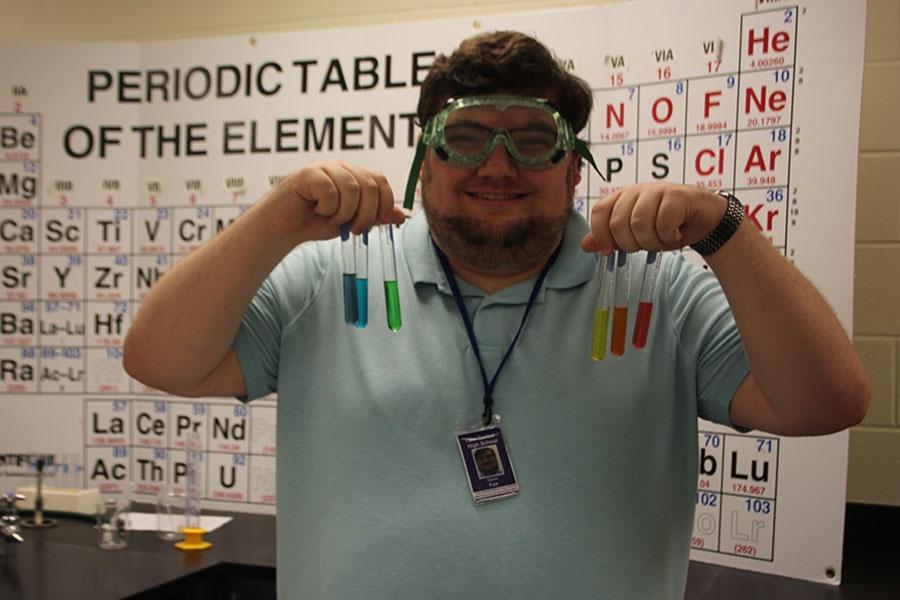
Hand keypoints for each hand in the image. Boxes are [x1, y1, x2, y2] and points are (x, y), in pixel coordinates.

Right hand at [264, 160, 405, 244]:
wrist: (286, 227)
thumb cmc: (317, 222)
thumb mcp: (352, 221)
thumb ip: (375, 216)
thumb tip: (401, 215)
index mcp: (355, 175)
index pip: (381, 181)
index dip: (385, 202)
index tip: (379, 222)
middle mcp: (342, 167)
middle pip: (370, 184)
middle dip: (367, 213)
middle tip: (355, 229)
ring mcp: (325, 168)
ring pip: (352, 188)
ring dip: (345, 213)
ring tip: (333, 220)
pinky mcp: (308, 174)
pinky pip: (330, 190)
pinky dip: (327, 207)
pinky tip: (317, 210)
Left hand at [580, 182, 726, 253]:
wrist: (703, 220)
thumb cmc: (668, 226)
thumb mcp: (635, 236)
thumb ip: (610, 238)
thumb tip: (585, 245)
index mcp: (622, 198)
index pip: (599, 212)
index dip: (600, 234)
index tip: (609, 251)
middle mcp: (637, 190)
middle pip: (618, 223)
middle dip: (631, 244)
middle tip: (646, 244)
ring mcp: (657, 190)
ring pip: (639, 224)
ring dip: (651, 241)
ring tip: (661, 239)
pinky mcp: (676, 195)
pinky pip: (663, 223)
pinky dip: (669, 236)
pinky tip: (676, 233)